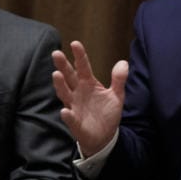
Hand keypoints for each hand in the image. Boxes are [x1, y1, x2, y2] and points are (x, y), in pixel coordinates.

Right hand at [51, 40, 128, 156]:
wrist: (105, 136)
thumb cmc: (107, 113)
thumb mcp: (117, 95)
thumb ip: (119, 79)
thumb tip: (123, 62)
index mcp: (89, 84)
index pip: (83, 67)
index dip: (79, 56)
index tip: (75, 43)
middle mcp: (78, 93)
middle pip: (69, 77)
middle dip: (63, 66)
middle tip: (56, 53)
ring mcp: (75, 107)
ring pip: (65, 94)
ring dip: (60, 85)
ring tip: (56, 75)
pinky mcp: (76, 123)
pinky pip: (70, 118)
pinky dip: (67, 115)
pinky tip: (65, 111)